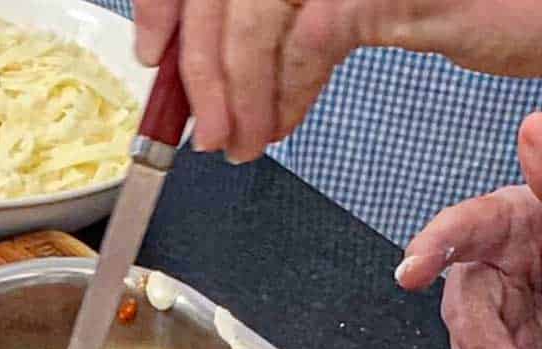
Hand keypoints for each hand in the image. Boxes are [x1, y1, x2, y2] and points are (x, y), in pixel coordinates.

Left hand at [131, 0, 541, 161]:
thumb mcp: (384, 0)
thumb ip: (315, 14)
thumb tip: (253, 58)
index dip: (174, 3)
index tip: (158, 53)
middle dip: (198, 64)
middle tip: (202, 126)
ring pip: (254, 11)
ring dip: (234, 89)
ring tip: (236, 141)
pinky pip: (309, 37)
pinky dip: (283, 90)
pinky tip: (276, 127)